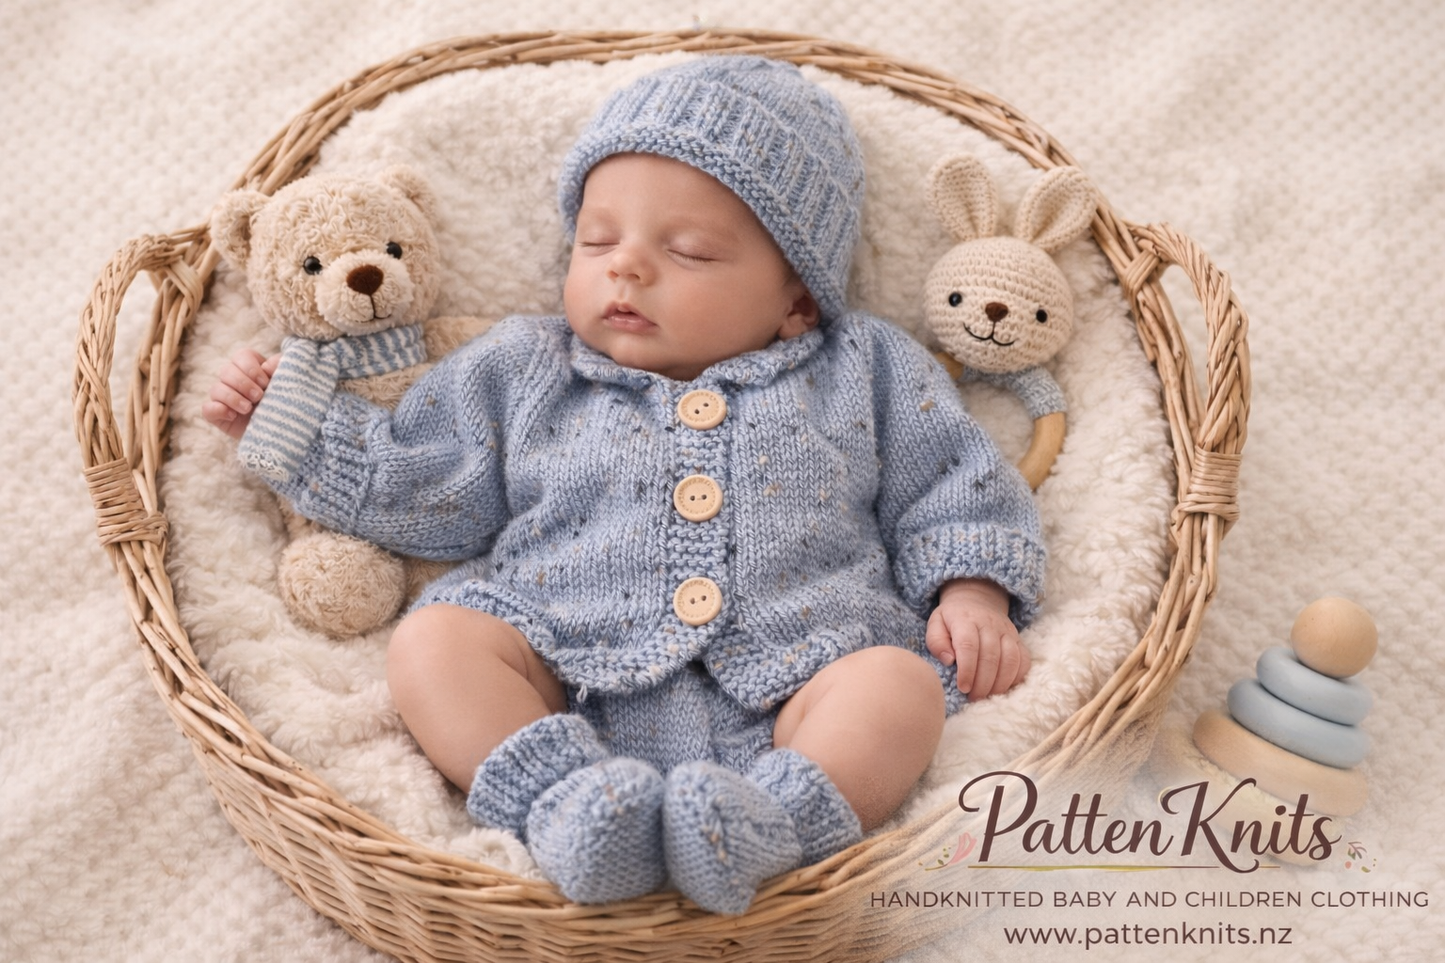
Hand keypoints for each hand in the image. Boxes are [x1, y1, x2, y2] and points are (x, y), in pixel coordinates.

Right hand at [202, 348, 279, 439]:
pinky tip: (233, 415)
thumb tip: (268, 365)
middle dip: (243, 384)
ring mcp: (222, 397)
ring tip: (248, 408)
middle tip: (259, 397)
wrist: (281, 430)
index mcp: (250, 367)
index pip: (242, 356)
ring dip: (233, 397)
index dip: (252, 369)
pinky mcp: (217, 415)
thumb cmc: (284, 402)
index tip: (266, 383)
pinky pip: (207, 409)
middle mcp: (233, 379)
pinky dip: (218, 410)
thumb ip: (282, 368)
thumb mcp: (287, 384)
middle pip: (227, 371)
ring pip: (215, 388)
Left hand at [925, 578, 1030, 697]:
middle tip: (973, 698)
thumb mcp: (936, 624)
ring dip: (1000, 683)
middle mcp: (989, 624)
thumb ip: (936, 641)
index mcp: (965, 619)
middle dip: (982, 683)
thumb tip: (948, 661)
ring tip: (987, 697)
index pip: (969, 646)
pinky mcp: (1018, 639)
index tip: (963, 687)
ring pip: (1010, 660)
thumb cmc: (952, 619)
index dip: (967, 670)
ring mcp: (1007, 631)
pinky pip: (1024, 660)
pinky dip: (1016, 678)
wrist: (977, 600)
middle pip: (991, 657)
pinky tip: (1003, 688)